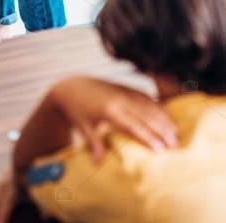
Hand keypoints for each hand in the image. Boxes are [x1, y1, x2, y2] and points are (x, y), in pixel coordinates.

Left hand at [50, 77, 177, 162]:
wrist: (72, 85)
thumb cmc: (77, 109)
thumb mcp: (84, 126)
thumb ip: (94, 143)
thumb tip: (98, 164)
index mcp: (110, 110)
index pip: (134, 125)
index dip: (148, 137)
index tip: (161, 149)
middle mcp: (120, 99)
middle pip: (146, 115)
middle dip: (162, 129)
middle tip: (176, 143)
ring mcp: (124, 91)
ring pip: (148, 105)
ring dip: (163, 117)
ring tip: (177, 132)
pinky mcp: (126, 87)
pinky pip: (145, 96)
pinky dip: (157, 105)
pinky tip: (167, 114)